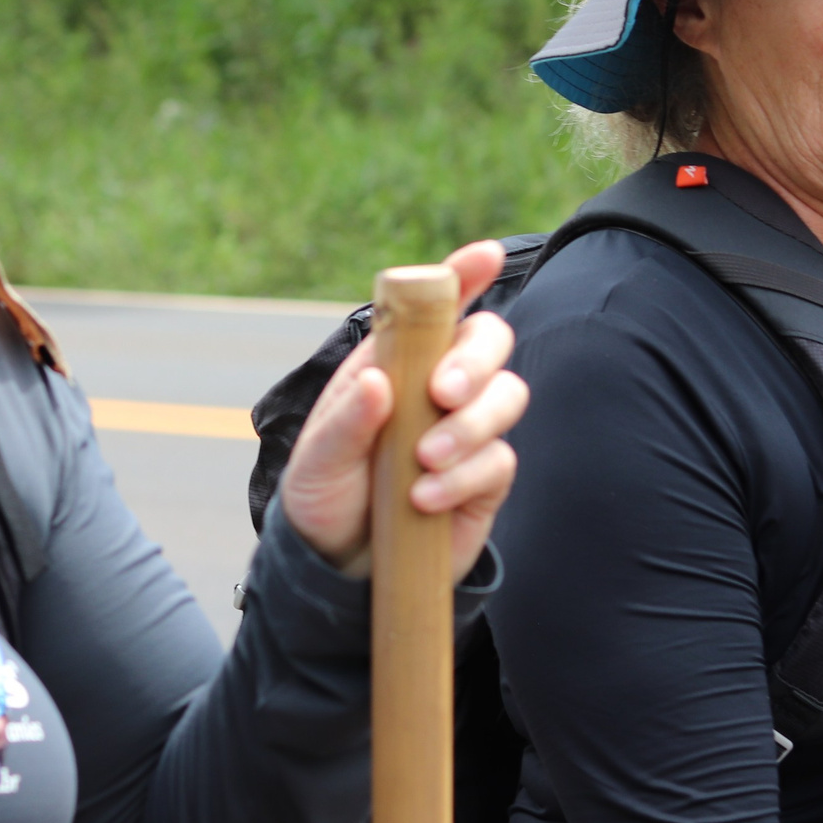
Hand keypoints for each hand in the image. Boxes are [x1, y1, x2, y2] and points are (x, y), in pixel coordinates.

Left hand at [279, 240, 527, 582]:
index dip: (465, 274)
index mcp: (395, 362)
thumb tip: (379, 382)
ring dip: (470, 425)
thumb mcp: (316, 460)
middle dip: (474, 360)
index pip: (437, 307)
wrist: (338, 567)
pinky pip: (499, 460)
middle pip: (489, 341)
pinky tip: (424, 499)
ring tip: (423, 462)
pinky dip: (464, 476)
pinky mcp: (485, 479)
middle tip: (441, 393)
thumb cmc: (323, 496)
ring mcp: (468, 431)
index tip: (484, 255)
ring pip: (507, 396)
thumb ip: (346, 421)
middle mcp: (438, 386)